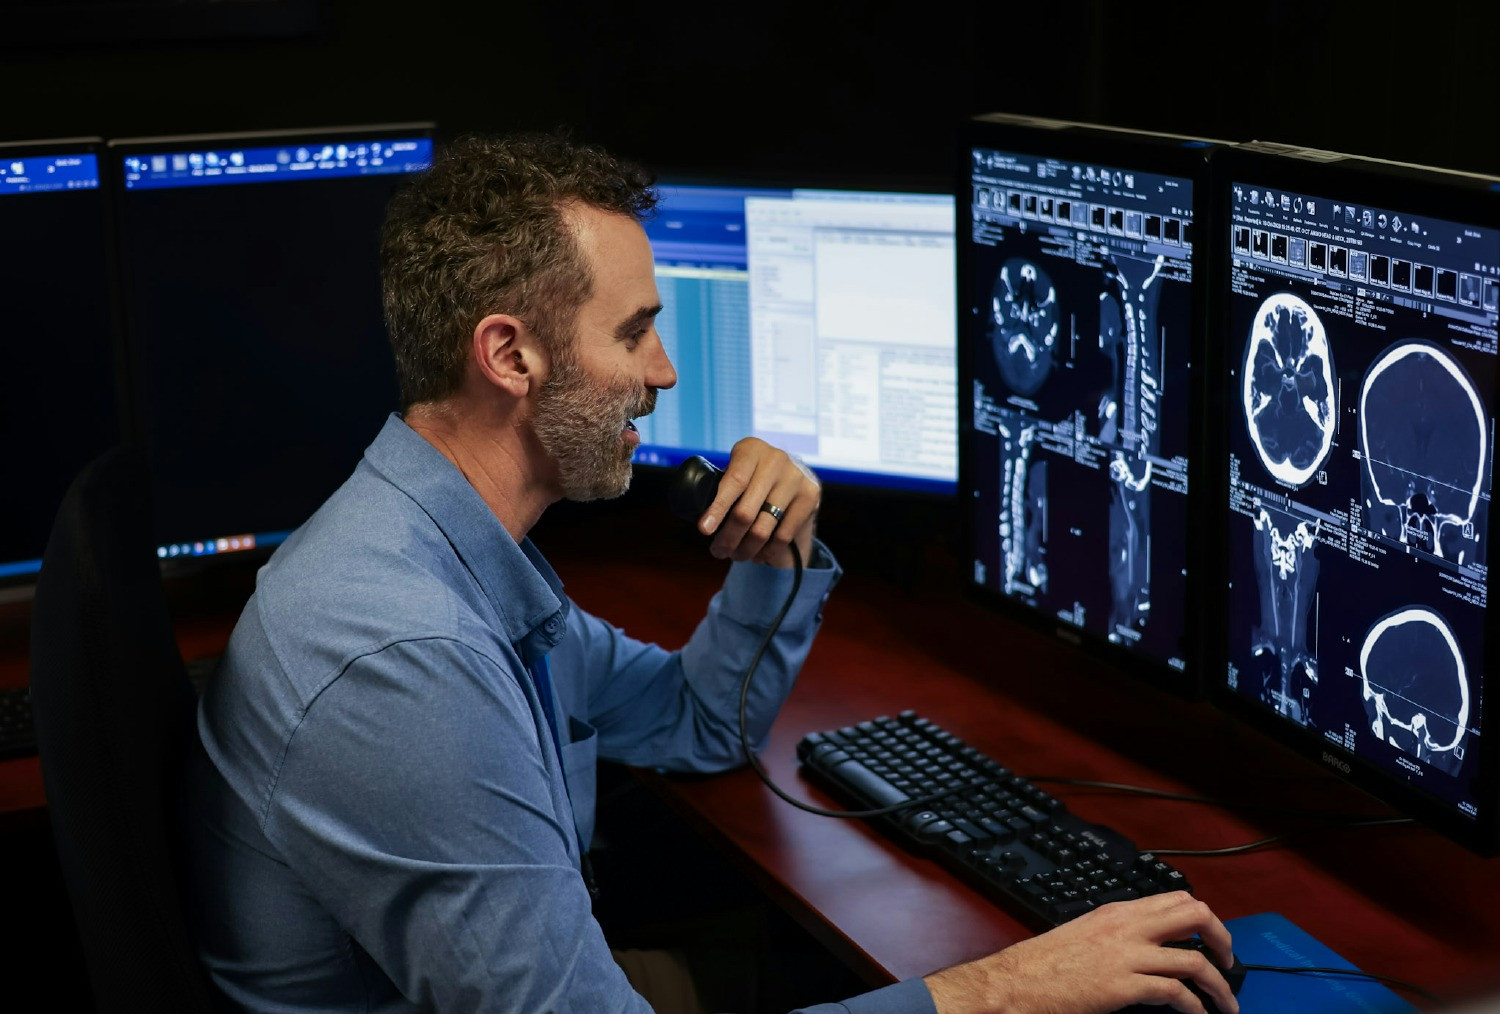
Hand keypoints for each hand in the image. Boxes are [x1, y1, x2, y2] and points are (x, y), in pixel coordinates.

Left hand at [699, 437, 819, 567]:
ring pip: (763, 528)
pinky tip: (758, 554)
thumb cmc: (752, 479)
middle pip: (746, 511)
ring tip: (736, 555)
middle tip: (718, 551)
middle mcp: (776, 459)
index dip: (717, 508)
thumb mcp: (737, 473)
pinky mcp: (810, 495)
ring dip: (745, 549)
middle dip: (728, 537)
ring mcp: (796, 477)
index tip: (704, 530)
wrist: (793, 476)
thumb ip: (720, 488)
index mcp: (751, 449)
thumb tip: (700, 520)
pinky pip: (782, 536)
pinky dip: (767, 551)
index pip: (733, 481)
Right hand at [925, 892, 1237, 1013]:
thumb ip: (1117, 936)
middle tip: (1229, 963)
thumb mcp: (1084, 935)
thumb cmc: (1043, 965)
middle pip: (1194, 915)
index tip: (1213, 939)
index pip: (1176, 899)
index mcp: (1117, 912)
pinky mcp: (1123, 986)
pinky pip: (1175, 993)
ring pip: (1194, 960)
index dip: (1205, 919)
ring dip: (1219, 986)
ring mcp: (1126, 955)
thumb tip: (1147, 949)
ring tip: (1226, 1004)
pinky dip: (1194, 1007)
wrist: (1015, 983)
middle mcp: (1126, 927)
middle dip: (1222, 940)